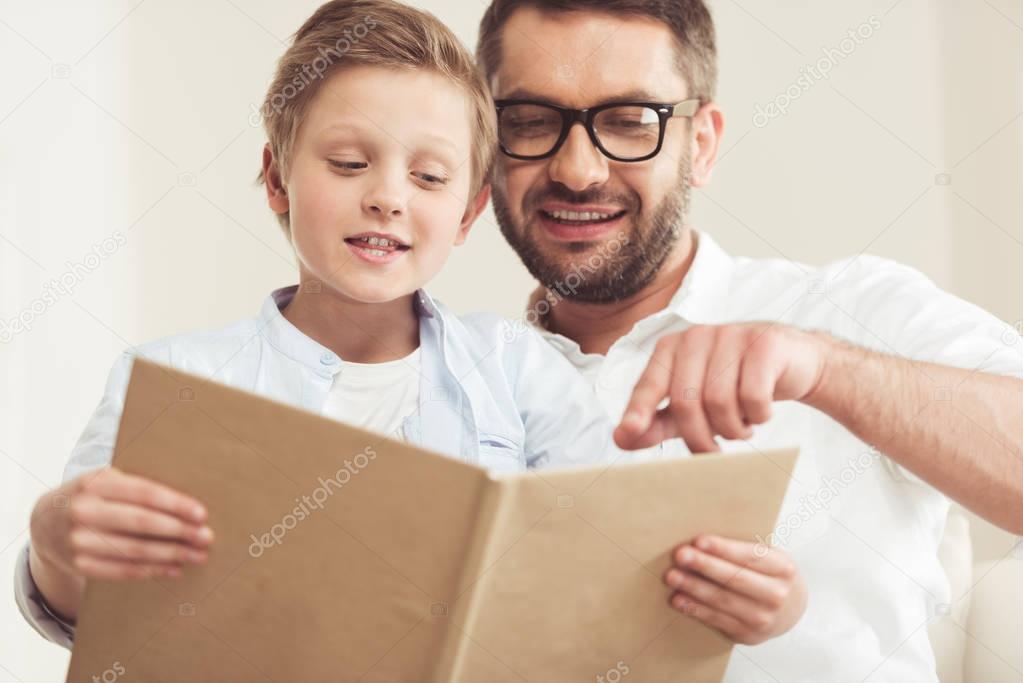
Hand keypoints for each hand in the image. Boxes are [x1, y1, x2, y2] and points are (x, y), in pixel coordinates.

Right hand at [30, 467, 212, 582]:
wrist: (45, 521)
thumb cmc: (93, 496)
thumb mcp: (106, 480)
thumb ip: (136, 486)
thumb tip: (186, 503)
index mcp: (94, 484)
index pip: (143, 493)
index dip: (175, 504)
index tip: (202, 514)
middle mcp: (83, 511)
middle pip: (141, 523)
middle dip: (179, 531)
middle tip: (206, 537)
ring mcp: (78, 540)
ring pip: (135, 550)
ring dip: (172, 554)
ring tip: (198, 555)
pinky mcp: (79, 565)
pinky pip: (122, 570)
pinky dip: (152, 570)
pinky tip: (175, 569)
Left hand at [615, 323, 829, 451]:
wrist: (795, 364)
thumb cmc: (736, 385)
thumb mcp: (693, 405)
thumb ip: (657, 422)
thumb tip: (621, 438)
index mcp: (671, 348)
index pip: (649, 385)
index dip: (637, 412)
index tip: (625, 434)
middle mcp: (697, 336)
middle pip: (685, 402)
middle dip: (700, 437)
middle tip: (715, 450)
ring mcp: (731, 334)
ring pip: (720, 402)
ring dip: (733, 429)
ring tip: (741, 427)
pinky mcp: (764, 343)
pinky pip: (754, 396)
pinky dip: (758, 415)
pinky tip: (761, 412)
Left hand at [663, 534, 806, 644]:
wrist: (790, 609)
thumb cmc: (769, 574)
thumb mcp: (768, 556)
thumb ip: (742, 549)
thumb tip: (700, 541)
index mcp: (783, 568)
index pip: (750, 556)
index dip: (723, 549)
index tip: (699, 540)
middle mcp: (776, 594)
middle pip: (735, 578)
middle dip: (705, 566)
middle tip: (680, 555)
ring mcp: (763, 618)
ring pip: (722, 600)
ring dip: (694, 588)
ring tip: (672, 576)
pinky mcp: (747, 634)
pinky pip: (716, 619)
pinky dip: (695, 609)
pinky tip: (678, 599)